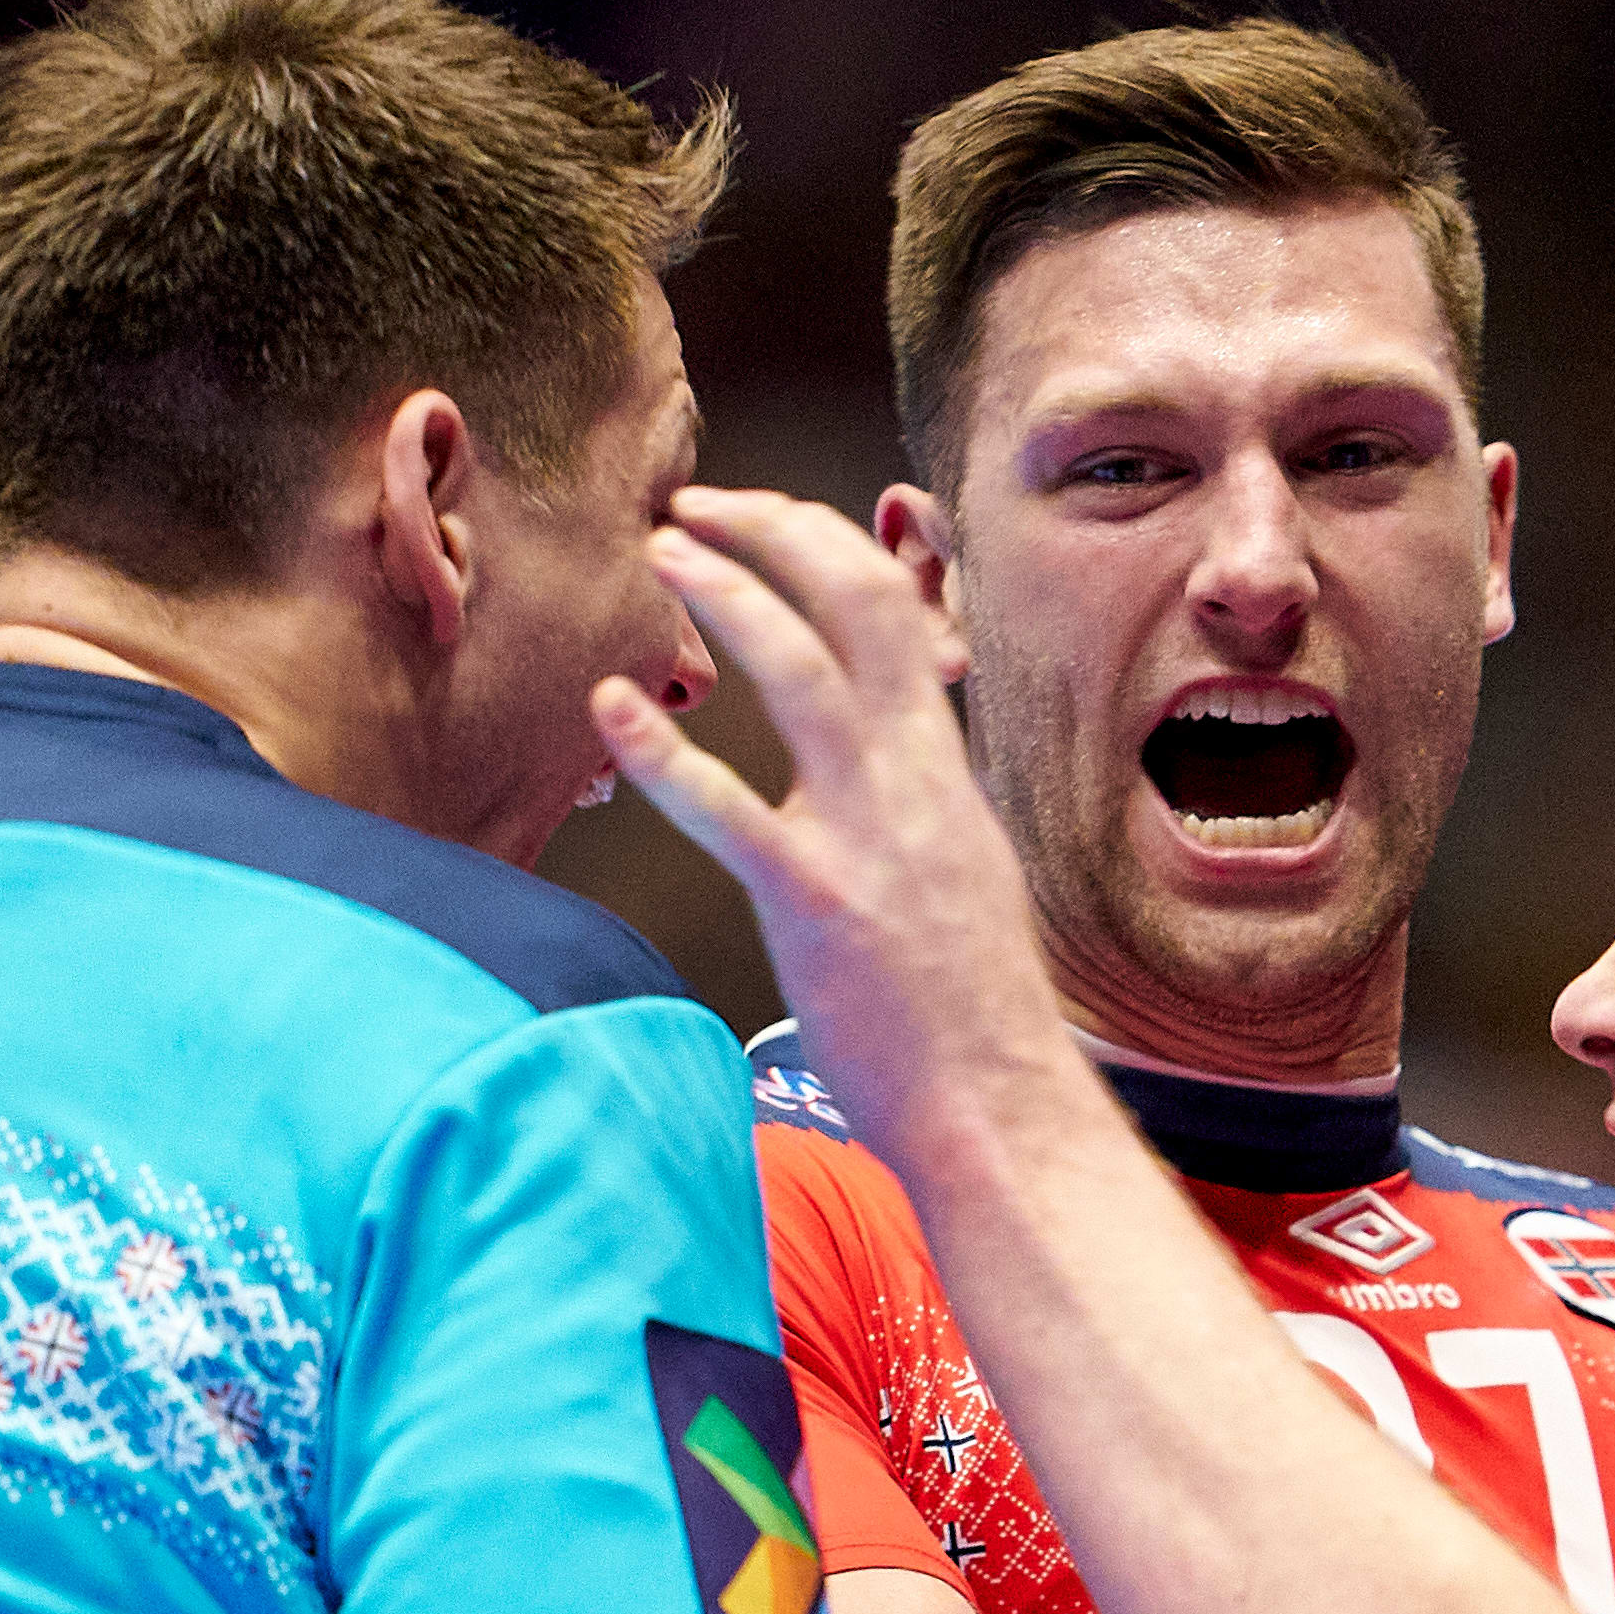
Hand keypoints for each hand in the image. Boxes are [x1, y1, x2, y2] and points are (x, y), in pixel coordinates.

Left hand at [594, 492, 1058, 1122]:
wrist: (1001, 1106)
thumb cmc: (972, 1012)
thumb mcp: (964, 874)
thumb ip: (921, 805)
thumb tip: (895, 761)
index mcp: (941, 772)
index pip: (897, 615)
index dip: (825, 546)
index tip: (764, 521)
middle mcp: (912, 781)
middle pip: (857, 605)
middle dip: (775, 532)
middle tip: (696, 506)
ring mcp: (867, 836)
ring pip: (801, 673)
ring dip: (725, 596)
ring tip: (663, 555)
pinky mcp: (815, 902)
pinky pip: (728, 810)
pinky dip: (664, 751)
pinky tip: (613, 706)